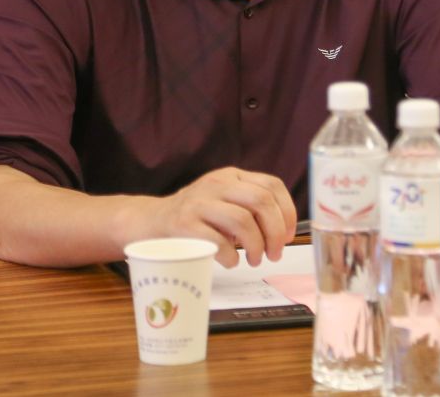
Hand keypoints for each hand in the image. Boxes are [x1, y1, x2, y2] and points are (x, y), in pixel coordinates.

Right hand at [146, 167, 296, 267]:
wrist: (151, 221)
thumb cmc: (196, 216)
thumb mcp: (224, 200)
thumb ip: (250, 208)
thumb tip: (282, 233)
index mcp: (232, 176)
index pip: (272, 185)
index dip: (287, 212)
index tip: (289, 235)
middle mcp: (217, 184)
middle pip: (260, 201)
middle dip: (275, 232)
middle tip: (275, 253)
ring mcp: (199, 202)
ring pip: (242, 220)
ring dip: (256, 246)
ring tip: (255, 260)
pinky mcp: (184, 224)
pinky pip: (217, 241)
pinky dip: (231, 256)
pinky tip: (231, 262)